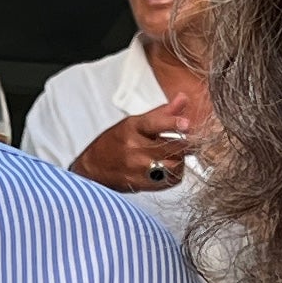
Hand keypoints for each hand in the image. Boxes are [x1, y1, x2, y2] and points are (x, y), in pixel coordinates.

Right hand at [75, 107, 196, 194]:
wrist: (92, 168)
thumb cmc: (114, 143)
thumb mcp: (134, 123)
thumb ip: (162, 113)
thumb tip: (184, 98)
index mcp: (133, 128)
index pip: (155, 124)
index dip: (172, 123)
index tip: (187, 124)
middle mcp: (134, 148)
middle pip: (172, 148)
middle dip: (186, 145)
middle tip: (189, 142)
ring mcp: (137, 168)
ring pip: (174, 166)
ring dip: (181, 161)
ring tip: (175, 156)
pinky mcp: (140, 184)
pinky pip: (169, 181)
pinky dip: (175, 175)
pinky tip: (168, 168)